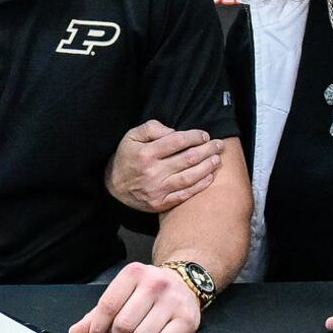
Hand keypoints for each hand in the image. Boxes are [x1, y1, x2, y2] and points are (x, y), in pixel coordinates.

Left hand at [68, 262, 201, 332]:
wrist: (185, 282)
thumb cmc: (147, 291)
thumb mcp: (122, 294)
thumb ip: (96, 314)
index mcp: (134, 273)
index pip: (107, 306)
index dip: (97, 327)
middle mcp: (155, 284)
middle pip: (123, 325)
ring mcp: (173, 301)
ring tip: (140, 331)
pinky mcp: (188, 319)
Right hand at [104, 121, 222, 213]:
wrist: (113, 187)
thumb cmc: (126, 157)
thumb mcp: (132, 136)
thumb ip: (153, 128)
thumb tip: (176, 132)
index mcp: (146, 153)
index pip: (178, 141)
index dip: (195, 136)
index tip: (204, 135)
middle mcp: (153, 172)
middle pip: (188, 159)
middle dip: (208, 150)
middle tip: (219, 145)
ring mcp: (157, 190)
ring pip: (190, 177)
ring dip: (208, 167)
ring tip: (217, 160)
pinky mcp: (160, 203)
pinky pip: (184, 195)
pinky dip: (200, 186)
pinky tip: (209, 177)